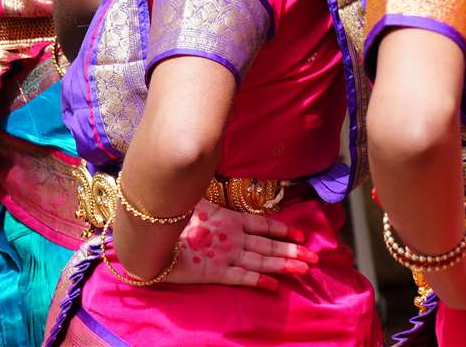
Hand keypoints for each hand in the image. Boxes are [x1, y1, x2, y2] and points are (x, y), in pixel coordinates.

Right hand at [164, 201, 317, 290]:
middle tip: (316, 258)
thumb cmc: (169, 215)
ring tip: (305, 269)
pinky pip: (241, 277)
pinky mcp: (215, 272)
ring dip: (284, 264)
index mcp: (229, 218)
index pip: (263, 224)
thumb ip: (209, 198)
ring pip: (262, 260)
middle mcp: (233, 236)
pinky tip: (274, 286)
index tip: (302, 235)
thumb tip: (215, 180)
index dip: (283, 230)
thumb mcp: (193, 200)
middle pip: (269, 244)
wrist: (149, 235)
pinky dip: (259, 281)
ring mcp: (226, 254)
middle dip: (293, 251)